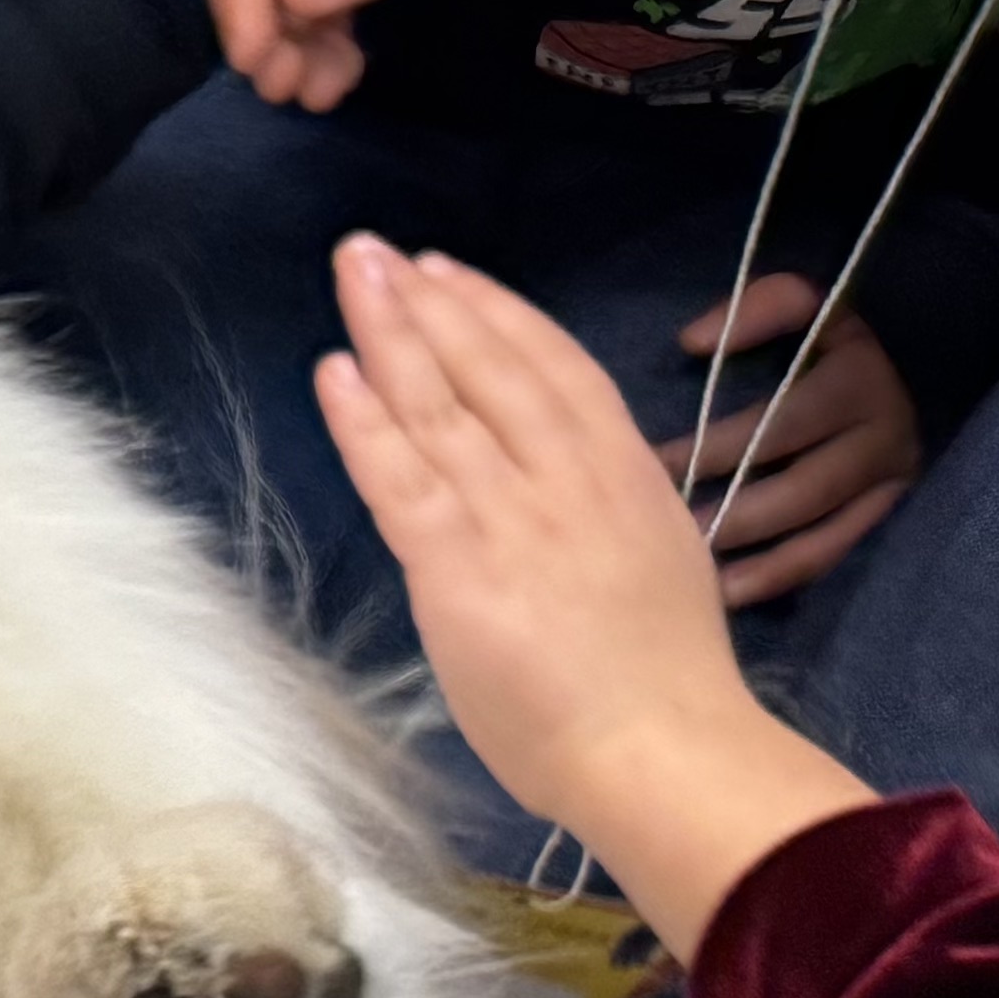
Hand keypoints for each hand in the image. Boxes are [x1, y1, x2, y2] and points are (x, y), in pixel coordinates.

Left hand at [312, 234, 871, 946]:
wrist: (663, 747)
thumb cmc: (660, 685)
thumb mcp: (655, 567)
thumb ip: (605, 523)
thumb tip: (564, 507)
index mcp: (625, 475)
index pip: (556, 369)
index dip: (498, 314)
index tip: (452, 275)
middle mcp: (570, 477)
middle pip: (491, 366)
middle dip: (429, 301)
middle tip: (376, 250)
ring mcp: (514, 515)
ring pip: (443, 404)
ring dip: (390, 332)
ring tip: (353, 275)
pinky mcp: (460, 564)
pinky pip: (402, 476)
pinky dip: (366, 419)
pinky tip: (336, 371)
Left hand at [650, 274, 918, 605]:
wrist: (927, 351)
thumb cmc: (837, 331)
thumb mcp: (811, 301)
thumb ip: (759, 308)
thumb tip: (695, 342)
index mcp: (858, 382)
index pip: (779, 426)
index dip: (715, 448)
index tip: (653, 464)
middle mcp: (884, 437)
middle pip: (797, 491)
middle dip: (728, 514)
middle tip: (665, 532)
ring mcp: (891, 482)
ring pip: (816, 533)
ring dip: (750, 560)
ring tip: (690, 573)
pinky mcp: (890, 512)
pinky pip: (832, 554)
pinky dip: (779, 576)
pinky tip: (727, 594)